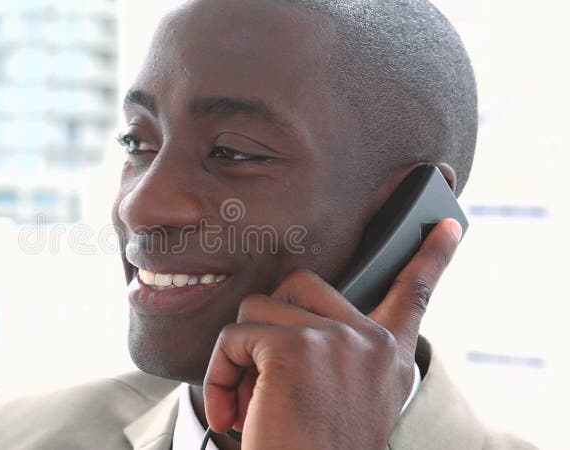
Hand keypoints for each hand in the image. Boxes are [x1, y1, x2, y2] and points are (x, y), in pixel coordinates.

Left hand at [203, 218, 462, 448]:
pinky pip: (235, 337)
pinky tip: (233, 415)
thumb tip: (288, 309)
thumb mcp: (344, 401)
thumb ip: (337, 353)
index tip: (447, 226)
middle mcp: (373, 344)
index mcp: (389, 358)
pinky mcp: (295, 347)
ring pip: (258, 309)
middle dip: (268, 327)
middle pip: (299, 286)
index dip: (431, 258)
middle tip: (264, 382)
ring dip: (241, 357)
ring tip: (250, 403)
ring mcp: (337, 340)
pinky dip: (220, 374)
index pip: (413, 295)